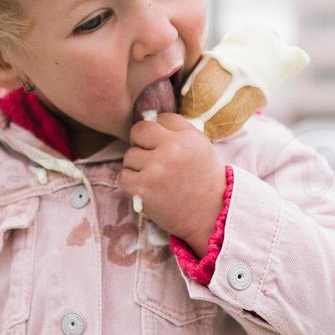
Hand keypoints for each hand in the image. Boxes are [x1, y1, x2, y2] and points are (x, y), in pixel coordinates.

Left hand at [121, 113, 226, 253]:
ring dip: (136, 167)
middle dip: (140, 143)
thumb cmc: (205, 183)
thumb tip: (152, 118)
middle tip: (149, 157)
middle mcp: (172, 148)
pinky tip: (145, 190)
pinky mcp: (144, 187)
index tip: (165, 145)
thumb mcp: (201, 149)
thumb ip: (179, 133)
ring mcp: (156, 167)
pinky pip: (123, 176)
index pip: (161, 118)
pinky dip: (131, 184)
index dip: (160, 132)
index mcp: (188, 136)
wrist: (211, 216)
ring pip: (129, 156)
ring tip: (153, 178)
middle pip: (139, 130)